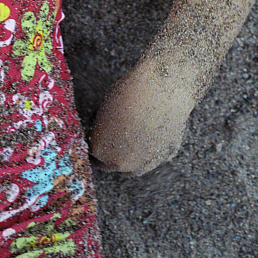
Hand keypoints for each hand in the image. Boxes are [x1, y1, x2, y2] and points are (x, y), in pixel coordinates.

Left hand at [89, 59, 194, 174]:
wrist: (159, 92)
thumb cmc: (126, 95)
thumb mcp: (101, 108)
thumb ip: (100, 126)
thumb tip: (100, 128)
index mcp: (101, 152)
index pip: (93, 154)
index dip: (94, 143)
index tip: (95, 136)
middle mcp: (123, 164)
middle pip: (111, 164)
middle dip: (108, 153)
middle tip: (110, 139)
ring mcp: (145, 165)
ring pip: (133, 165)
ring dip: (129, 155)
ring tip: (128, 136)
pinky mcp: (165, 158)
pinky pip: (151, 157)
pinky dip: (148, 149)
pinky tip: (148, 131)